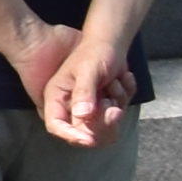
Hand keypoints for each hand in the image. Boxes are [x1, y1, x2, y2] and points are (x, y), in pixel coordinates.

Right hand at [40, 30, 138, 147]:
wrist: (112, 41)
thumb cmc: (94, 52)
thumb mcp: (87, 70)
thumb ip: (84, 93)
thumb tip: (82, 117)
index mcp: (57, 97)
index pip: (56, 125)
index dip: (71, 135)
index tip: (90, 139)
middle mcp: (71, 105)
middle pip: (84, 131)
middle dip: (103, 121)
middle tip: (113, 108)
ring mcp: (90, 106)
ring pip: (105, 125)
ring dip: (116, 105)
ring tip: (115, 84)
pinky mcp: (105, 104)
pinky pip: (119, 114)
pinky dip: (125, 97)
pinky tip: (123, 80)